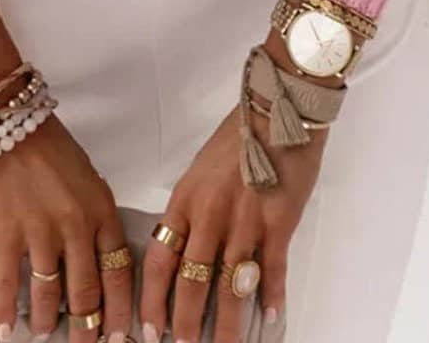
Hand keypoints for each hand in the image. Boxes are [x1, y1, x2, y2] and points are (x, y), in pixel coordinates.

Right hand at [0, 113, 132, 342]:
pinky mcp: (7, 233)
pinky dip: (7, 311)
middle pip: (87, 290)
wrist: (9, 123)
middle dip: (88, 325)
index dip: (120, 307)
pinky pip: (10, 283)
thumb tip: (95, 252)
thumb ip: (93, 214)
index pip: (118, 269)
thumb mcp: (86, 176)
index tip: (121, 331)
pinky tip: (7, 327)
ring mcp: (41, 232)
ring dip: (50, 320)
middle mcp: (75, 225)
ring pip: (51, 293)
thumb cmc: (47, 143)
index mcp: (101, 208)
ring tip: (48, 333)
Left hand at [140, 37, 331, 342]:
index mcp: (186, 199)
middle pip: (192, 281)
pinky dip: (272, 298)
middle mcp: (211, 214)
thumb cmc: (238, 135)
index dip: (152, 298)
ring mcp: (246, 221)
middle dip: (186, 323)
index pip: (160, 258)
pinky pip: (272, 270)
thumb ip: (192, 209)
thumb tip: (184, 249)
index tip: (149, 327)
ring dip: (227, 324)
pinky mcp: (279, 222)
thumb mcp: (200, 169)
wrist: (278, 108)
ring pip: (231, 286)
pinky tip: (270, 319)